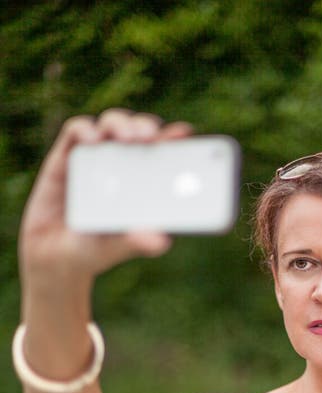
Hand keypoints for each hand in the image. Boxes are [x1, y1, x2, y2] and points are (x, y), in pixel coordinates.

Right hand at [18, 108, 194, 289]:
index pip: (161, 152)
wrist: (55, 257)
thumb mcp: (119, 246)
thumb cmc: (95, 249)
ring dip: (121, 124)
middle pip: (137, 131)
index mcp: (142, 181)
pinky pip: (76, 132)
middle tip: (151, 136)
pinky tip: (93, 140)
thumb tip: (163, 241)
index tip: (183, 134)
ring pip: (111, 125)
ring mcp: (94, 157)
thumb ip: (139, 242)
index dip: (172, 139)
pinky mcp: (65, 156)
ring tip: (129, 137)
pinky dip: (85, 130)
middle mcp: (121, 163)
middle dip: (146, 127)